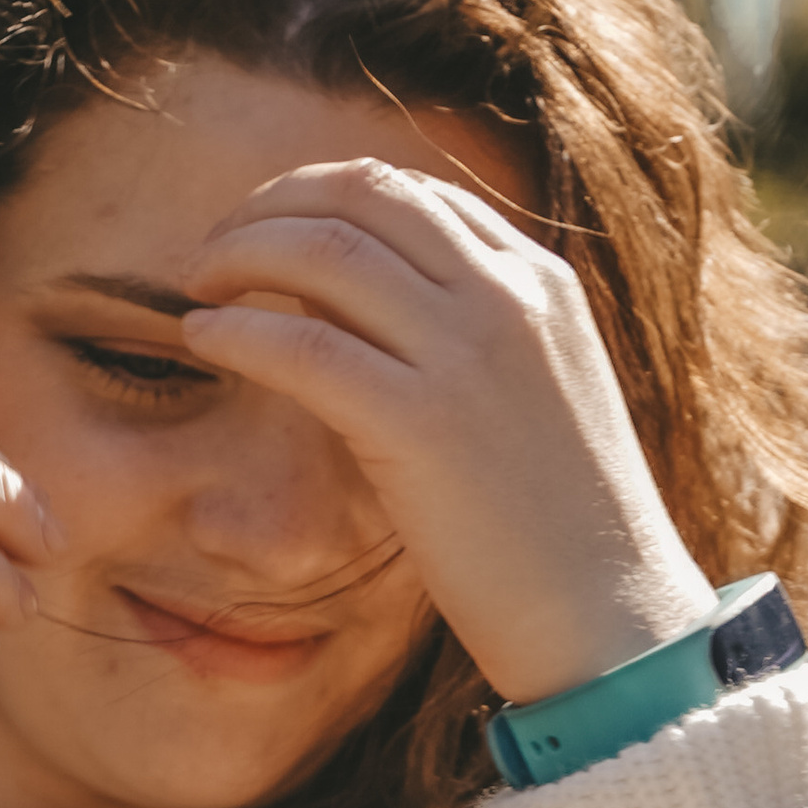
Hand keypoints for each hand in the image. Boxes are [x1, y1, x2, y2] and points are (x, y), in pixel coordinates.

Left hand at [179, 164, 714, 710]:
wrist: (609, 616)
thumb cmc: (559, 533)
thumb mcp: (531, 400)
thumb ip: (464, 340)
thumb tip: (351, 306)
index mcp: (540, 283)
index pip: (414, 192)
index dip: (324, 194)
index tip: (271, 225)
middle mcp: (507, 298)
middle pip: (364, 195)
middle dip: (273, 205)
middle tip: (216, 247)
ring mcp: (466, 354)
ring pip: (326, 252)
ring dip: (242, 254)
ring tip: (197, 284)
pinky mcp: (420, 424)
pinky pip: (304, 348)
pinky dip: (239, 333)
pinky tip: (200, 340)